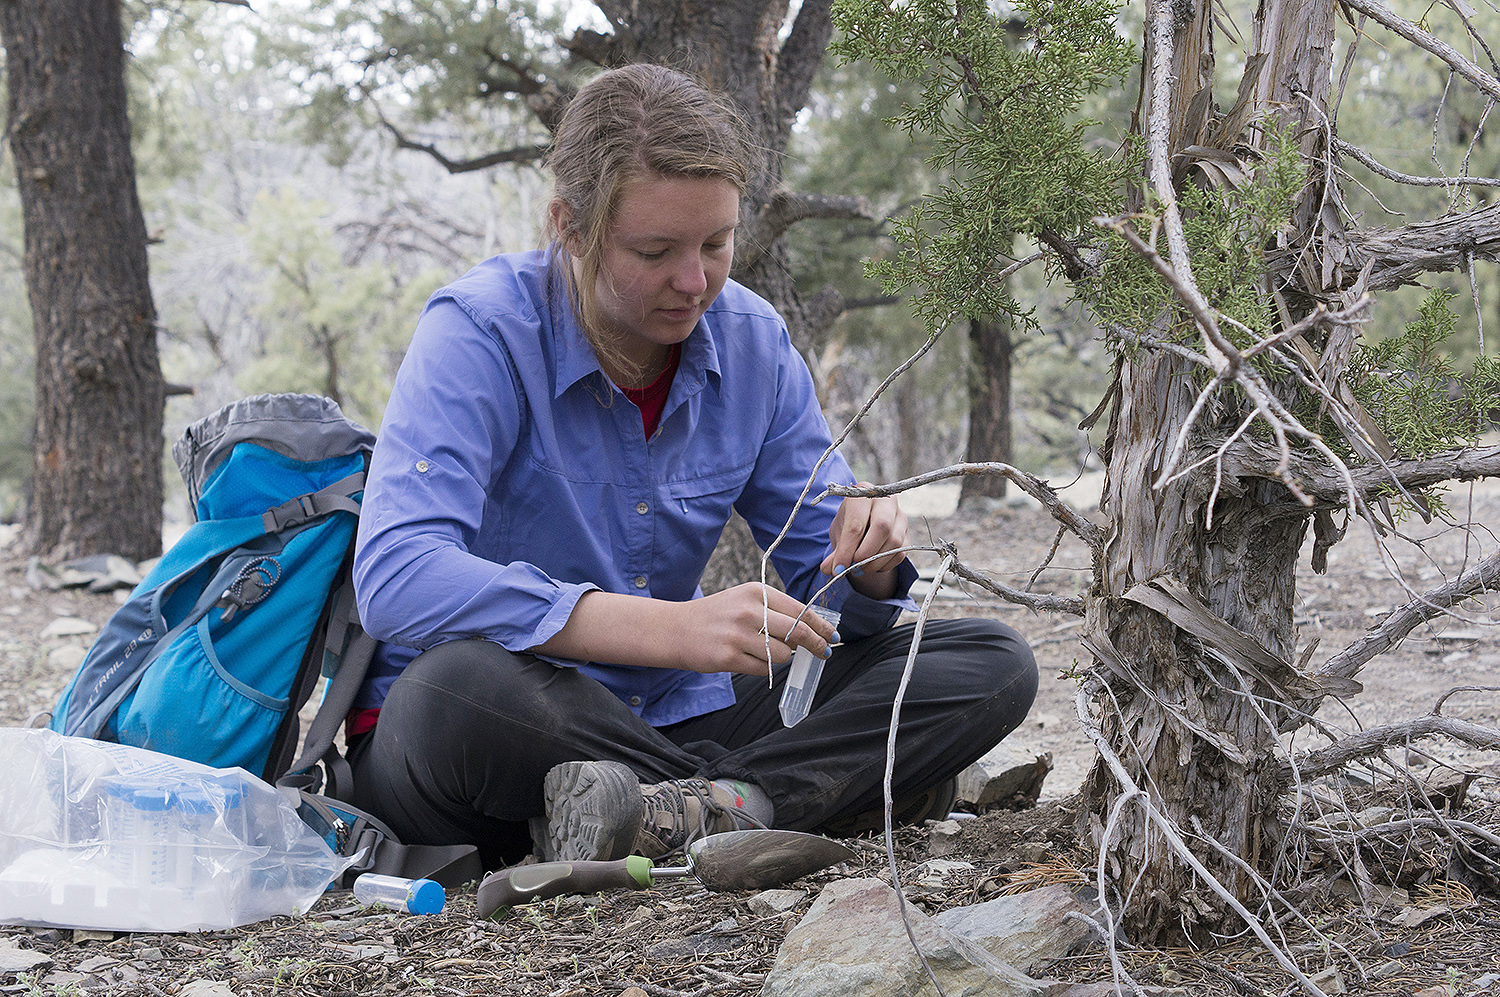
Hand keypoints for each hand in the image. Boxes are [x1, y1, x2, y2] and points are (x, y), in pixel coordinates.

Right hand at [663, 583, 838, 675]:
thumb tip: (812, 628)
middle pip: (797, 633)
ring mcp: (738, 635)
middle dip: (816, 645)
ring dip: (781, 658)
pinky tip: (748, 659)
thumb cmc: (716, 616)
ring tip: (763, 651)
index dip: (820, 626)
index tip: (832, 635)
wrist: (675, 628)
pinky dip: (763, 668)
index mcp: (755, 592)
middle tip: (824, 653)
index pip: (799, 610)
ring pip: (782, 655)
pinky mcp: (728, 657)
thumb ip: (775, 610)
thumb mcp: (744, 600)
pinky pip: (763, 669)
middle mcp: (748, 611)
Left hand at [820, 485, 908, 599]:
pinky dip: (885, 564)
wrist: (866, 522)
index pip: (857, 522)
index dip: (847, 549)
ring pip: (894, 541)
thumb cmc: (850, 523)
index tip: (839, 567)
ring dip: (876, 561)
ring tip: (861, 568)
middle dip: (866, 552)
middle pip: (882, 526)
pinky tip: (873, 565)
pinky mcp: (908, 532)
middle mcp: (885, 501)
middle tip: (854, 567)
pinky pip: (901, 552)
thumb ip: (835, 551)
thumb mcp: (838, 533)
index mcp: (862, 494)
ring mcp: (900, 516)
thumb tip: (828, 569)